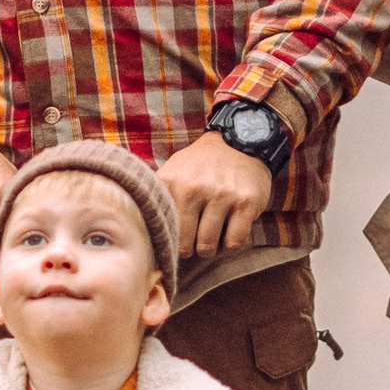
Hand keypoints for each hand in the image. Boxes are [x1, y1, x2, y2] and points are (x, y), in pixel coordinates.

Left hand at [156, 129, 275, 257]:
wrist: (239, 140)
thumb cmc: (201, 164)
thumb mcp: (173, 170)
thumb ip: (158, 196)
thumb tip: (143, 230)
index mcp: (171, 182)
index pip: (161, 229)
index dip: (166, 242)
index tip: (170, 244)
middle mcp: (194, 188)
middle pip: (184, 245)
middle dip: (189, 249)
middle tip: (193, 242)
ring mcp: (222, 195)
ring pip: (208, 246)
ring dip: (210, 248)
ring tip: (210, 238)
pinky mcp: (246, 203)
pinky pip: (234, 242)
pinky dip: (231, 244)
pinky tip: (229, 233)